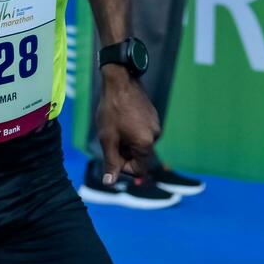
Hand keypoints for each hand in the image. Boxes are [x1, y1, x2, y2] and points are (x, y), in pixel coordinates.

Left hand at [96, 67, 160, 183]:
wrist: (120, 80)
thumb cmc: (112, 110)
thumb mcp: (108, 138)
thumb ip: (110, 162)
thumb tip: (109, 183)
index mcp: (146, 144)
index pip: (139, 170)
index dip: (123, 167)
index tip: (112, 154)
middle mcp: (155, 136)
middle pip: (140, 157)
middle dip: (124, 152)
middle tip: (111, 138)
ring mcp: (156, 125)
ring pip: (140, 143)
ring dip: (127, 141)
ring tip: (116, 126)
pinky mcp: (153, 116)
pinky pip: (142, 131)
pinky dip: (132, 130)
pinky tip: (122, 118)